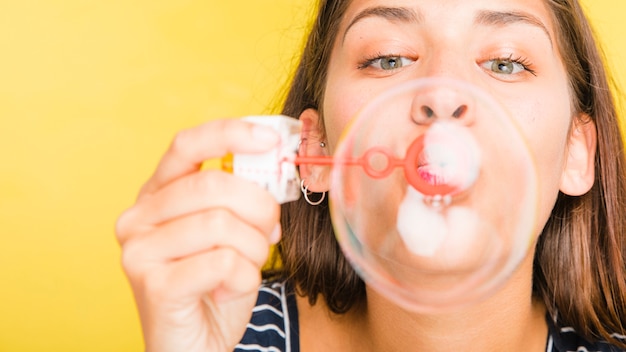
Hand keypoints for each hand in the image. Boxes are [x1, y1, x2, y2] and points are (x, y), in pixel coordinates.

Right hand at [116, 119, 280, 351]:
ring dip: (254, 248)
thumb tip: (276, 164)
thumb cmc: (216, 285)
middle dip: (259, 207)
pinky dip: (244, 276)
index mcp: (157, 194)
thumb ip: (244, 198)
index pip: (187, 145)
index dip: (229, 134)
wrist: (196, 345)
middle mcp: (138, 217)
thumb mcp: (234, 232)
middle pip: (214, 185)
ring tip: (247, 267)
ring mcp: (139, 251)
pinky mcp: (152, 285)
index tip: (270, 140)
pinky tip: (230, 290)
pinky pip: (222, 262)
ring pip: (221, 224)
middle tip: (270, 230)